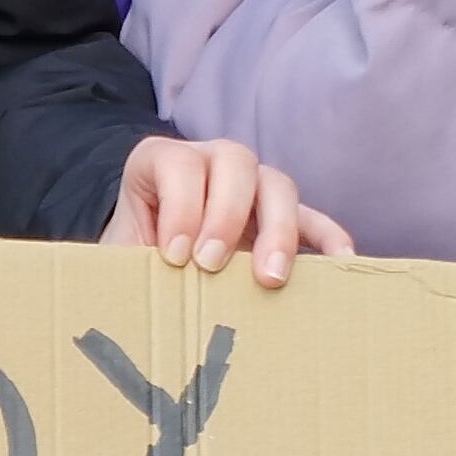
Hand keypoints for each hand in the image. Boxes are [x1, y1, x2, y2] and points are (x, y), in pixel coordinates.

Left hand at [102, 135, 354, 286]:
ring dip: (277, 229)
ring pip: (277, 183)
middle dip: (226, 214)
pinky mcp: (281, 217)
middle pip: (234, 161)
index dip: (179, 205)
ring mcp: (251, 186)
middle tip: (211, 265)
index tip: (174, 255)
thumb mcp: (116, 258)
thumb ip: (125, 265)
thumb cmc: (128, 259)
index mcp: (161, 162)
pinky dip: (327, 236)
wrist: (142, 265)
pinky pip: (312, 218)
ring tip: (269, 277)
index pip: (177, 162)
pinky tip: (338, 261)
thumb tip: (132, 295)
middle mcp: (210, 162)